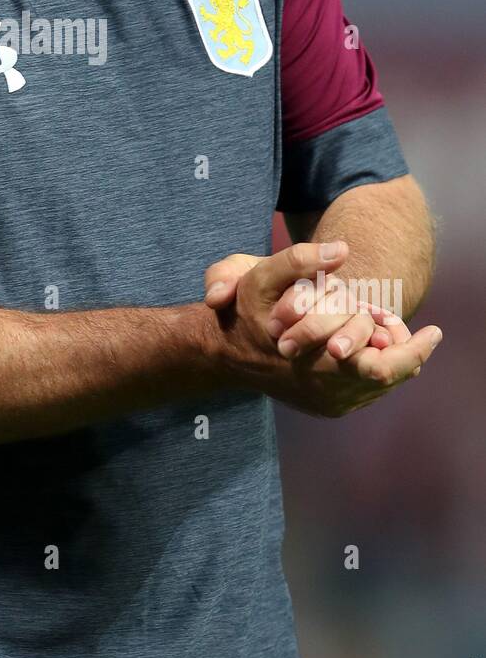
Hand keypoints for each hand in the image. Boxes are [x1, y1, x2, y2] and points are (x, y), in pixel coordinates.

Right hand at [202, 242, 442, 416]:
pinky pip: (366, 392)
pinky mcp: (325, 407)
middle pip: (391, 379)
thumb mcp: (260, 276)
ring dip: (391, 358)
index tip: (435, 330)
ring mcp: (327, 404)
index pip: (383, 368)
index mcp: (317, 366)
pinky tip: (371, 346)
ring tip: (388, 331)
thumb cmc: (244, 311)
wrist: (223, 352)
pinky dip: (376, 369)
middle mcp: (326, 393)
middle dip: (407, 350)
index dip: (414, 350)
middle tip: (412, 328)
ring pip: (381, 387)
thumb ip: (299, 259)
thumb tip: (342, 250)